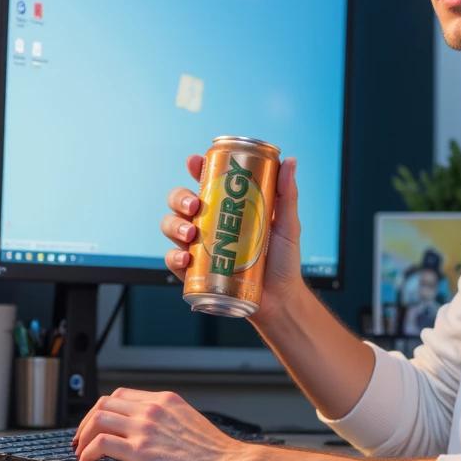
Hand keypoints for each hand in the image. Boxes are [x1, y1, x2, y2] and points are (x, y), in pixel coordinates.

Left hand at [73, 389, 242, 460]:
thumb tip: (152, 430)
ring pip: (98, 419)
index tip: (97, 422)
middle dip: (88, 421)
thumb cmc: (214, 452)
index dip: (103, 409)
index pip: (121, 395)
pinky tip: (88, 460)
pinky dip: (89, 451)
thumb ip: (168, 419)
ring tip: (82, 450)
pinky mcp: (140, 451)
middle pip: (104, 404)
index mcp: (164, 400)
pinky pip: (102, 443)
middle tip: (83, 437)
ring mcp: (145, 429)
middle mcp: (152, 410)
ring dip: (84, 435)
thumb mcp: (190, 421)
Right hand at [159, 153, 303, 324]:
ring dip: (174, 226)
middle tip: (194, 206)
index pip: (205, 182)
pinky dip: (174, 258)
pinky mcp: (195, 273)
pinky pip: (173, 261)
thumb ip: (287, 194)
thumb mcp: (287, 225)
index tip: (194, 162)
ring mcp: (198, 248)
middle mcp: (207, 225)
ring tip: (190, 235)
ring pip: (171, 227)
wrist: (280, 300)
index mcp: (225, 208)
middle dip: (179, 198)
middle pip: (180, 202)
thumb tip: (289, 161)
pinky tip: (185, 259)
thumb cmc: (283, 261)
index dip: (195, 169)